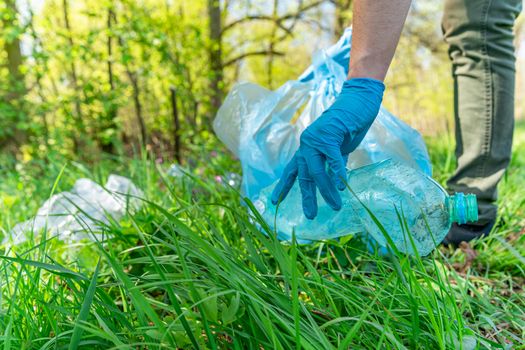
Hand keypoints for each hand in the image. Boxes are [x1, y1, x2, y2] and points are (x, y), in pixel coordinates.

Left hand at [271, 78, 384, 218]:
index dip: (283, 187)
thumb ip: (332, 163)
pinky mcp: (329, 135)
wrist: (357, 101)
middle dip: (308, 197)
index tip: (275, 201)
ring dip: (326, 190)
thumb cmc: (349, 125)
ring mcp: (316, 140)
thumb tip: (334, 183)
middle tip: (310, 215)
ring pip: (317, 171)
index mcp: (306, 148)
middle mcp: (307, 144)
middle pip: (304, 176)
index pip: (292, 171)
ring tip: (335, 206)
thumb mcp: (337, 149)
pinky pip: (332, 159)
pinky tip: (342, 186)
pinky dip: (337, 173)